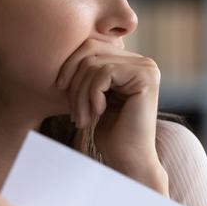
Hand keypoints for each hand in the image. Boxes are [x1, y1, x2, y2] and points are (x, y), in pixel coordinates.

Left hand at [56, 38, 168, 195]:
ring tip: (81, 118)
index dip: (69, 66)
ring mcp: (147, 68)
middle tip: (72, 110)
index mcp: (131, 62)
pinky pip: (104, 74)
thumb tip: (67, 48)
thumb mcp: (95, 96)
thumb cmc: (110, 133)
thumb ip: (89, 72)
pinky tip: (97, 113)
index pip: (90, 46)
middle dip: (74, 80)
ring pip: (94, 64)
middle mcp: (143, 61)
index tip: (60, 90)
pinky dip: (92, 95)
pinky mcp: (146, 77)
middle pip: (91, 50)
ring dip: (80, 94)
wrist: (128, 159)